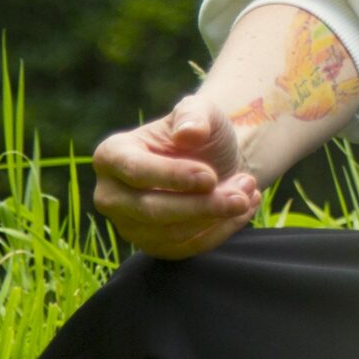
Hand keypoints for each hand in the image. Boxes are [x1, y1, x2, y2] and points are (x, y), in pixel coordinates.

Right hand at [91, 94, 261, 260]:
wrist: (211, 158)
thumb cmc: (198, 131)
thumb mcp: (200, 110)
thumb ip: (193, 115)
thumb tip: (187, 133)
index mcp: (112, 154)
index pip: (135, 171)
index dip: (173, 176)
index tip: (210, 176)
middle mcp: (111, 195)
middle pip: (151, 210)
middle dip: (201, 204)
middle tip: (244, 189)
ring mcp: (129, 225)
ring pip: (170, 234)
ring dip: (216, 216)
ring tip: (248, 191)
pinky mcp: (153, 246)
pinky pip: (186, 249)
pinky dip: (220, 232)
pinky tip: (244, 209)